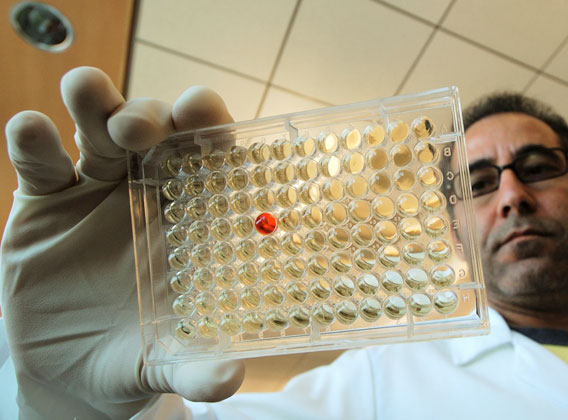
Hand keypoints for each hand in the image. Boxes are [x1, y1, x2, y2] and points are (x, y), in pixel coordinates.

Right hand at [1, 67, 243, 418]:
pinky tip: (32, 132)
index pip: (208, 157)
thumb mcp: (167, 360)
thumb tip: (229, 380)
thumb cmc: (138, 353)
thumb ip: (196, 367)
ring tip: (86, 92)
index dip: (208, 127)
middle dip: (146, 114)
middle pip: (154, 130)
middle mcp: (148, 191)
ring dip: (94, 103)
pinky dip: (33, 142)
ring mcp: (94, 189)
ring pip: (97, 129)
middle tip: (138, 128)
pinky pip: (39, 162)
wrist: (71, 370)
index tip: (202, 113)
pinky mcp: (44, 200)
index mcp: (191, 217)